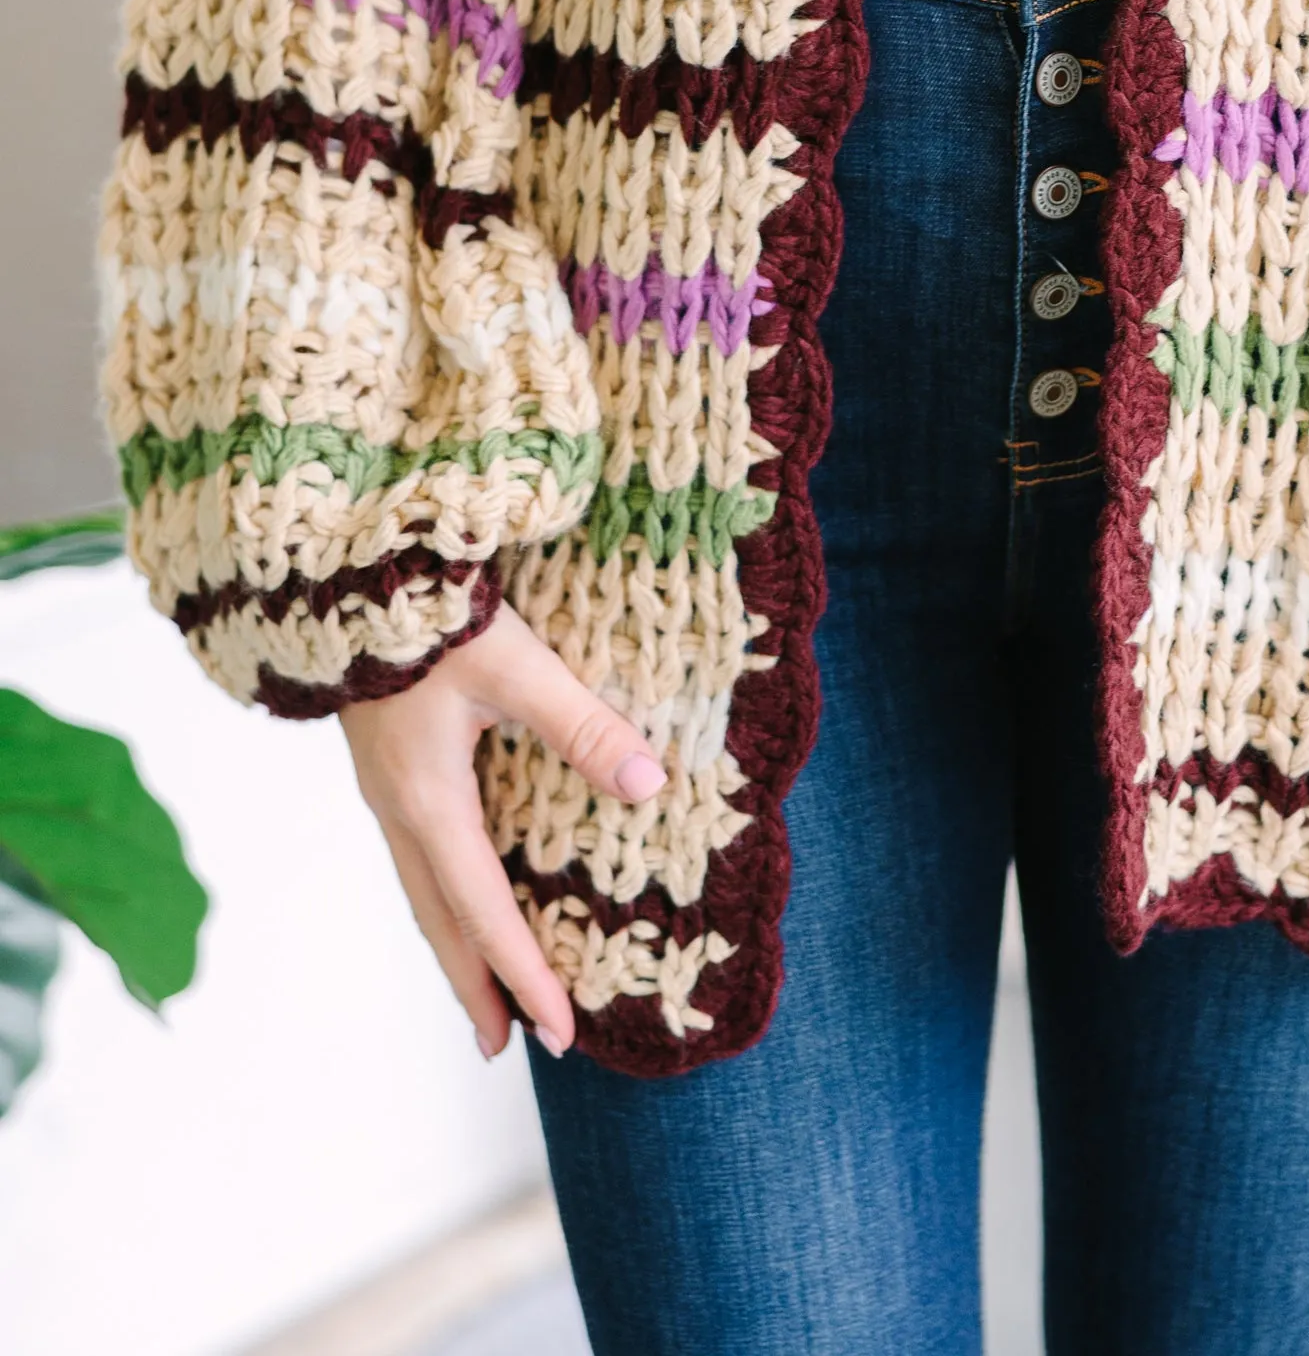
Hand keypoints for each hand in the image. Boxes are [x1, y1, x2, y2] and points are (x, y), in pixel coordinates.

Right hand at [340, 600, 663, 1058]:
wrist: (345, 571)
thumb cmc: (433, 617)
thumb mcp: (517, 667)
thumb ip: (584, 727)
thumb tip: (652, 788)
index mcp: (430, 802)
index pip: (485, 913)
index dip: (524, 976)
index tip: (560, 1033)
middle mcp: (400, 809)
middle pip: (440, 921)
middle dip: (477, 986)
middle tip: (504, 1048)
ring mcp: (385, 788)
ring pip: (422, 892)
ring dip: (456, 947)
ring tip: (483, 995)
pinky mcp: (385, 763)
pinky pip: (416, 856)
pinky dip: (443, 898)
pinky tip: (460, 893)